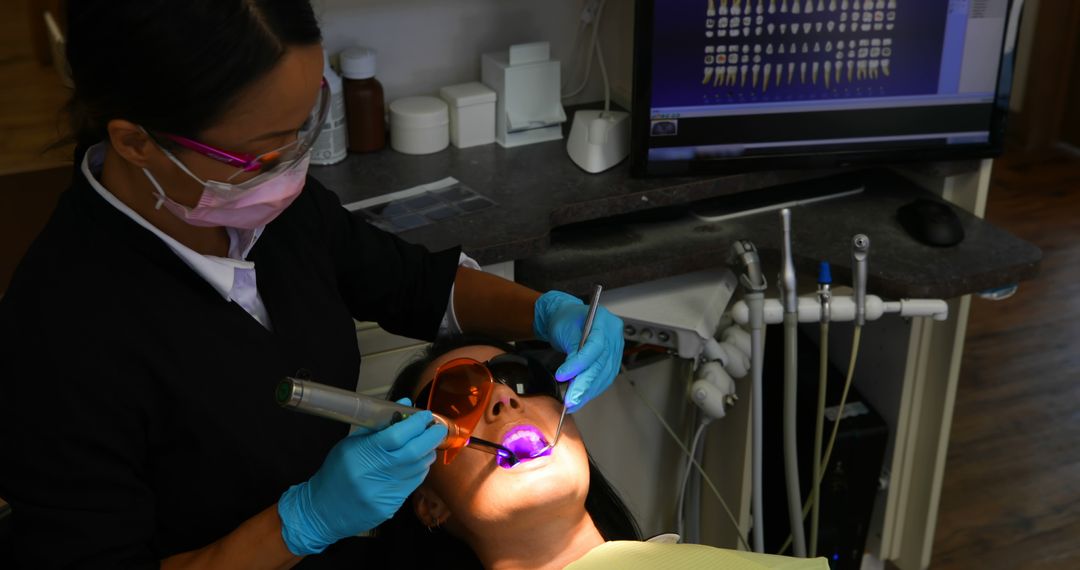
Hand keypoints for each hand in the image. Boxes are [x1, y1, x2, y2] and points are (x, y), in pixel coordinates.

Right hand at [277, 403, 446, 554]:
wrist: (323, 510)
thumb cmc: (336, 473)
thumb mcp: (349, 444)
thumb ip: (378, 425)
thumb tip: (403, 405)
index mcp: (363, 454)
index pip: (397, 435)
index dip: (416, 423)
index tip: (425, 415)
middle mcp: (375, 473)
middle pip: (415, 451)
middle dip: (432, 436)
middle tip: (436, 427)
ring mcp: (385, 492)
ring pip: (420, 467)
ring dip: (428, 452)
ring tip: (426, 443)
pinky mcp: (392, 506)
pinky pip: (415, 483)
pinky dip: (420, 468)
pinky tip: (416, 462)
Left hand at [533, 290, 624, 412]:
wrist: (567, 317)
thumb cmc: (565, 319)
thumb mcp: (564, 330)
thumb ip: (572, 352)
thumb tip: (571, 378)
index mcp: (603, 321)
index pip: (595, 347)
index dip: (579, 364)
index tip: (562, 376)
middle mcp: (614, 334)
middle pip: (601, 364)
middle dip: (584, 385)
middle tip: (570, 400)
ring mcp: (616, 347)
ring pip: (605, 375)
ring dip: (588, 392)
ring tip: (573, 403)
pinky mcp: (613, 359)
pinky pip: (605, 378)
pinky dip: (593, 389)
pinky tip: (582, 397)